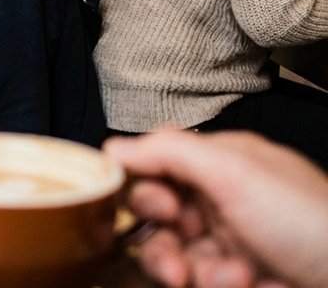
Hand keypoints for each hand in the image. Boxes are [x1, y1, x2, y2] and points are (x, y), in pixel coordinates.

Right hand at [104, 130, 327, 287]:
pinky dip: (215, 283)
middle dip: (160, 241)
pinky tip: (246, 283)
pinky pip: (200, 280)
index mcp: (222, 162)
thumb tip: (113, 148)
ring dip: (188, 269)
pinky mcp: (239, 278)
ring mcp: (232, 241)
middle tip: (177, 257)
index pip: (155, 165)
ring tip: (225, 278)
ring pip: (171, 255)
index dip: (140, 187)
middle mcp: (223, 199)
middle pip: (155, 217)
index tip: (150, 208)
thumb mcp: (234, 171)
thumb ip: (168, 152)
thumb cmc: (311, 221)